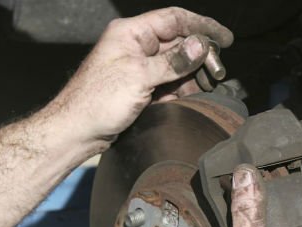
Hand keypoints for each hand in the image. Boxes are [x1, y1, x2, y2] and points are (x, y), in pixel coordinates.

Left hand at [49, 7, 232, 148]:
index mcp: (131, 33)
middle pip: (178, 43)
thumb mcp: (139, 77)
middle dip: (200, 57)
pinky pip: (168, 83)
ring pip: (176, 65)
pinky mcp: (140, 88)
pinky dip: (182, 90)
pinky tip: (193, 98)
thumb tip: (200, 46)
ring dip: (193, 76)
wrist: (76, 131)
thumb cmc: (97, 100)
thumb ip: (173, 62)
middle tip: (217, 72)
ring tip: (208, 88)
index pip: (174, 19)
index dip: (203, 26)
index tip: (225, 38)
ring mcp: (138, 68)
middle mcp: (136, 46)